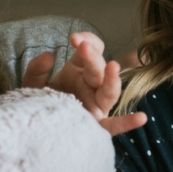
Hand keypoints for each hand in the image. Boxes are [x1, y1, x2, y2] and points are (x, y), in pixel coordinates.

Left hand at [23, 32, 145, 136]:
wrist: (32, 132)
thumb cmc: (37, 106)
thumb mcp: (32, 85)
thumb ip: (36, 70)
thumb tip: (48, 55)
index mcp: (79, 71)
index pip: (92, 49)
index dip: (87, 40)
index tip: (74, 39)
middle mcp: (91, 86)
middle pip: (99, 68)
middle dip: (92, 56)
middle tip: (82, 46)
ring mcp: (96, 106)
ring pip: (110, 91)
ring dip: (112, 79)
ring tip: (113, 67)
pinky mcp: (96, 127)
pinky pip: (114, 126)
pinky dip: (127, 122)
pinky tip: (140, 118)